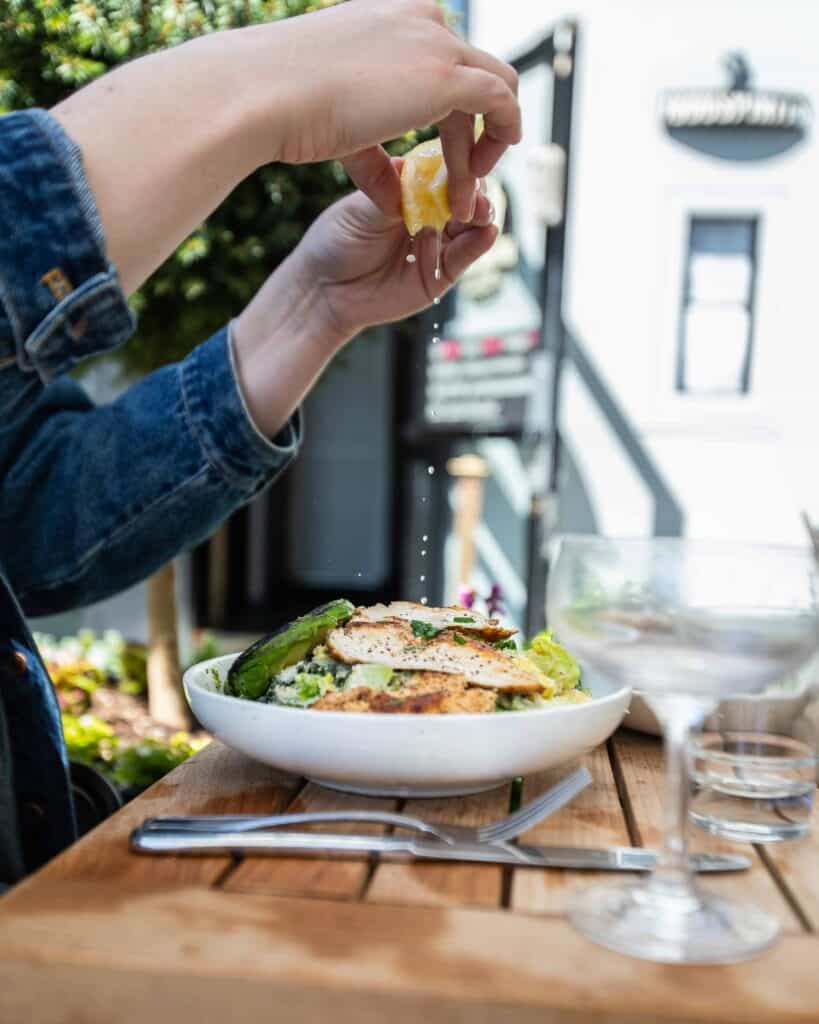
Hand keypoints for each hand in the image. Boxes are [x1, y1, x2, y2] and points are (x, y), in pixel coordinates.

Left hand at [231, 163, 495, 436]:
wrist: (324, 290)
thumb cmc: (336, 241)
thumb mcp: (362, 210)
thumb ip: (394, 192)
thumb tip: (422, 162)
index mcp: (409, 189)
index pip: (441, 168)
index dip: (454, 162)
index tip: (461, 155)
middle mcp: (429, 213)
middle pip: (464, 193)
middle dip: (473, 188)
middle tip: (475, 187)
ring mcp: (438, 242)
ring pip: (472, 223)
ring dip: (482, 213)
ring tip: (481, 209)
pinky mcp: (442, 273)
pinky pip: (467, 255)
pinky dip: (479, 242)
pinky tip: (486, 232)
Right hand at [258, 0, 519, 220]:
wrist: (266, 92)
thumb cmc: (284, 105)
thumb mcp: (338, 123)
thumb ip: (374, 158)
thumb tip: (394, 200)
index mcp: (394, 17)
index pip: (443, 58)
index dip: (451, 110)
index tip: (442, 152)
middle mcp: (422, 17)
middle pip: (473, 75)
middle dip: (472, 131)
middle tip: (461, 179)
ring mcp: (437, 42)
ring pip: (494, 89)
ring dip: (488, 143)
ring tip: (467, 190)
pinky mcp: (446, 75)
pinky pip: (502, 101)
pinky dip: (502, 135)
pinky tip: (481, 173)